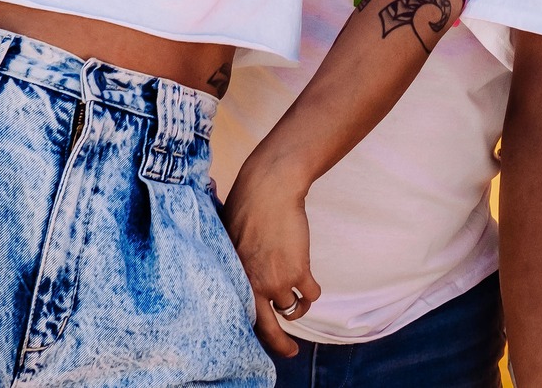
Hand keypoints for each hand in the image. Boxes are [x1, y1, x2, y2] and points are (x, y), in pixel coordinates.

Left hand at [220, 161, 320, 358]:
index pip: (243, 315)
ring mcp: (277, 281)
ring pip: (293, 308)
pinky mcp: (299, 271)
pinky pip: (312, 295)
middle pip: (268, 328)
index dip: (254, 328)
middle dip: (280, 344)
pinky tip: (310, 282)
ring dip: (298, 303)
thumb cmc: (246, 207)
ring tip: (300, 293)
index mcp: (234, 279)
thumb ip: (234, 264)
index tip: (264, 336)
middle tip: (290, 351)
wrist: (269, 190)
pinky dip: (313, 291)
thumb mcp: (228, 241)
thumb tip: (240, 272)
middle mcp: (254, 286)